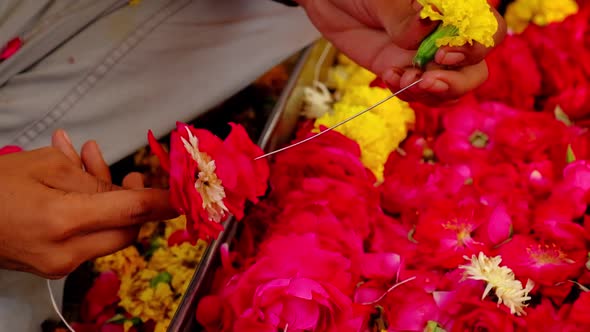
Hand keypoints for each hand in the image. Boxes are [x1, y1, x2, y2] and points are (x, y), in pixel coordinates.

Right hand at [0, 130, 176, 278]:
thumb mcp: (44, 166)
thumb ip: (92, 179)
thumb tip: (127, 191)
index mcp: (64, 221)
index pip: (131, 213)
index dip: (163, 203)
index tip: (186, 197)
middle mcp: (66, 252)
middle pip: (127, 231)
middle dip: (135, 202)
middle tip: (127, 175)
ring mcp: (60, 265)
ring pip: (108, 235)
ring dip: (109, 202)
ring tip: (87, 159)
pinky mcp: (54, 267)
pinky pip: (88, 239)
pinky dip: (91, 212)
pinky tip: (77, 179)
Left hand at [298, 0, 506, 103]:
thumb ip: (403, 14)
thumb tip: (423, 28)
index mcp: (454, 9)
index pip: (489, 31)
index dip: (475, 48)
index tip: (444, 53)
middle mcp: (446, 35)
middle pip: (475, 69)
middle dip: (456, 82)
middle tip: (427, 80)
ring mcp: (425, 56)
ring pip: (450, 88)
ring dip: (431, 93)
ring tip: (403, 79)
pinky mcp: (401, 70)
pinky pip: (416, 92)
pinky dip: (406, 91)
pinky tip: (388, 76)